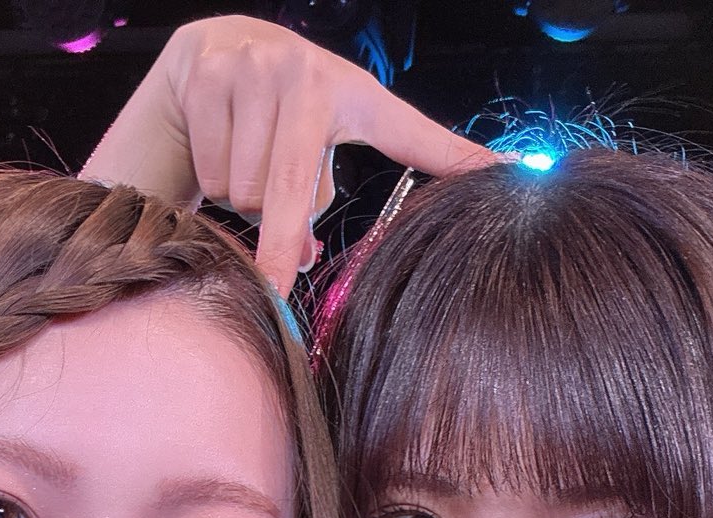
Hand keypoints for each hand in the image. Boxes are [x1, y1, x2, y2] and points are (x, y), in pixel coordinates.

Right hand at [82, 17, 497, 294]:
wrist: (202, 57)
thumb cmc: (271, 118)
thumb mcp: (312, 149)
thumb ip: (318, 205)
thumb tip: (303, 265)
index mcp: (352, 93)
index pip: (410, 134)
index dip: (458, 159)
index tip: (510, 176)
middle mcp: (307, 70)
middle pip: (292, 195)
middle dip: (275, 221)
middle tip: (269, 197)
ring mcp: (254, 68)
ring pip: (247, 188)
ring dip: (239, 195)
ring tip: (241, 157)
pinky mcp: (207, 76)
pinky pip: (212, 172)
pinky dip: (207, 178)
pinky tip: (212, 144)